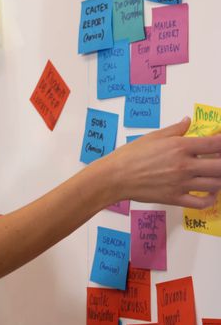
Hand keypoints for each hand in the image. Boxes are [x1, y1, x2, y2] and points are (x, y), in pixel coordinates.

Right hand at [101, 117, 220, 207]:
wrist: (115, 176)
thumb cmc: (130, 155)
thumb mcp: (153, 136)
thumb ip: (175, 129)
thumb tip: (187, 121)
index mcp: (180, 147)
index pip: (215, 144)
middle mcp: (184, 166)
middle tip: (218, 160)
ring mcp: (182, 184)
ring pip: (216, 184)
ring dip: (220, 179)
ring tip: (216, 175)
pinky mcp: (176, 198)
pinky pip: (202, 203)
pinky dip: (212, 199)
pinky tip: (210, 193)